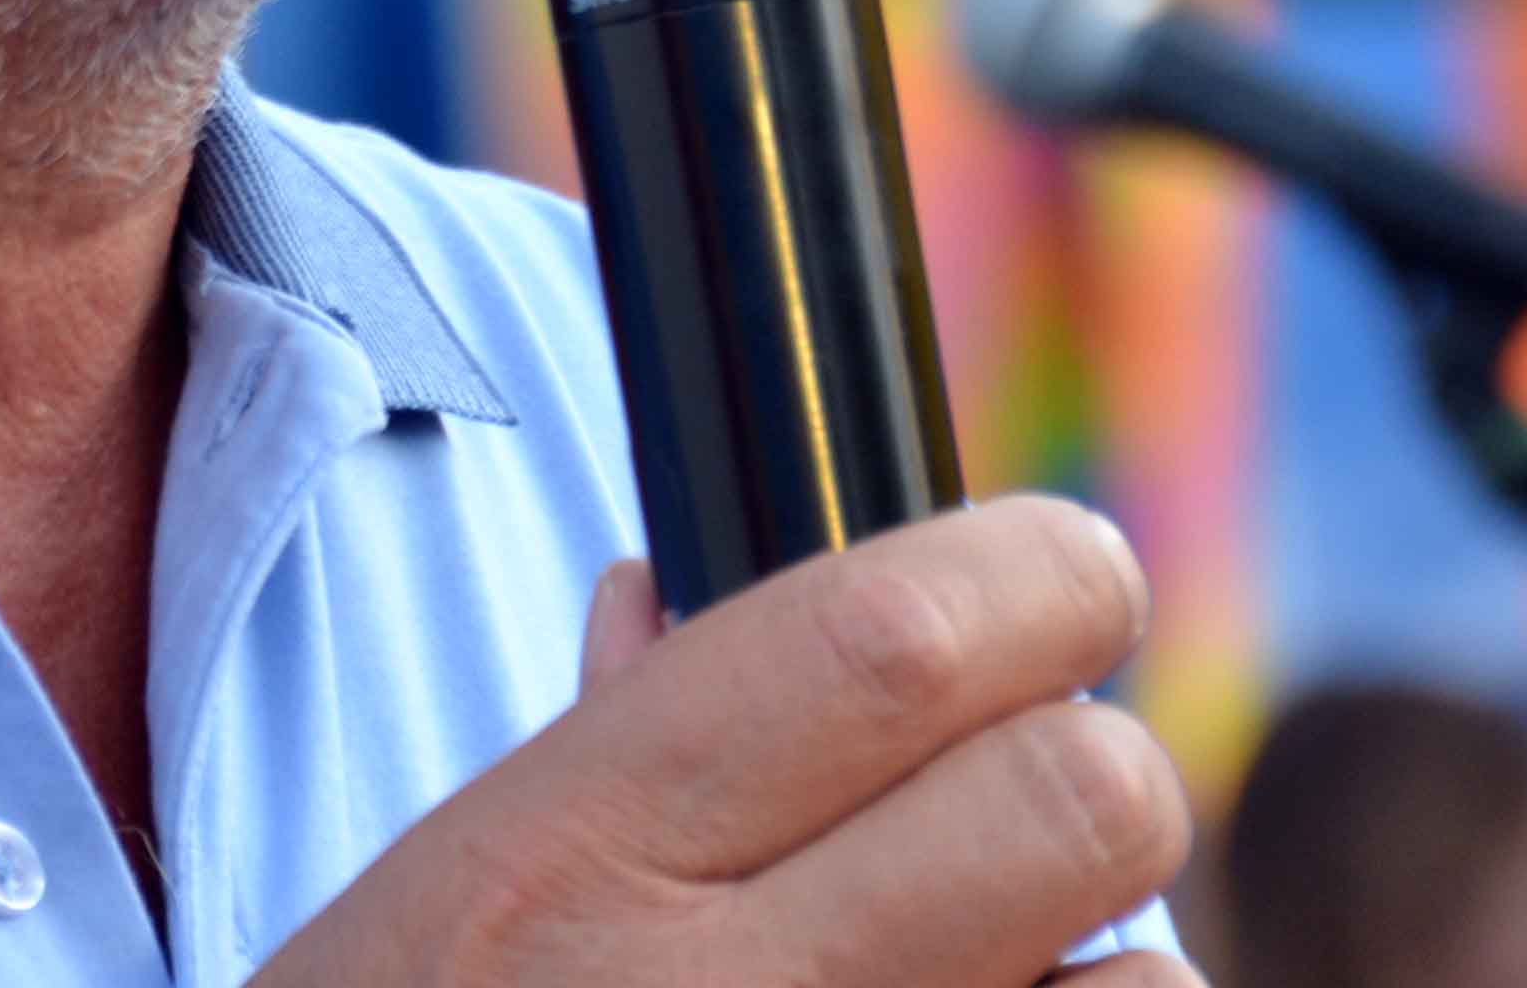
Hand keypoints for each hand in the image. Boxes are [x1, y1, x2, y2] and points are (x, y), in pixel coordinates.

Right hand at [260, 495, 1199, 985]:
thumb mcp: (422, 925)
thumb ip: (589, 768)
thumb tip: (668, 599)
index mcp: (561, 867)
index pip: (889, 641)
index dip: (1034, 579)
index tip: (1064, 587)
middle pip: (1077, 800)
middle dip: (1093, 780)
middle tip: (1040, 814)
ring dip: (1104, 986)